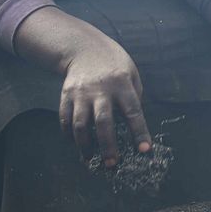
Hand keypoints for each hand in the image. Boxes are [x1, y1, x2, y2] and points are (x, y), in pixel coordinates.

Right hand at [59, 37, 152, 164]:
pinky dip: (68, 135)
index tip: (145, 150)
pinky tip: (75, 145)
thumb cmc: (115, 65)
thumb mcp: (132, 74)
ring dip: (85, 145)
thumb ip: (134, 98)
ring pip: (81, 124)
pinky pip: (65, 119)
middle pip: (104, 122)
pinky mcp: (66, 95)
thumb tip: (133, 127)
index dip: (140, 132)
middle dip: (108, 145)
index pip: (134, 112)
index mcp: (123, 84)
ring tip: (90, 160)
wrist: (85, 47)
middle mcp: (101, 90)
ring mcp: (81, 93)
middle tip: (112, 164)